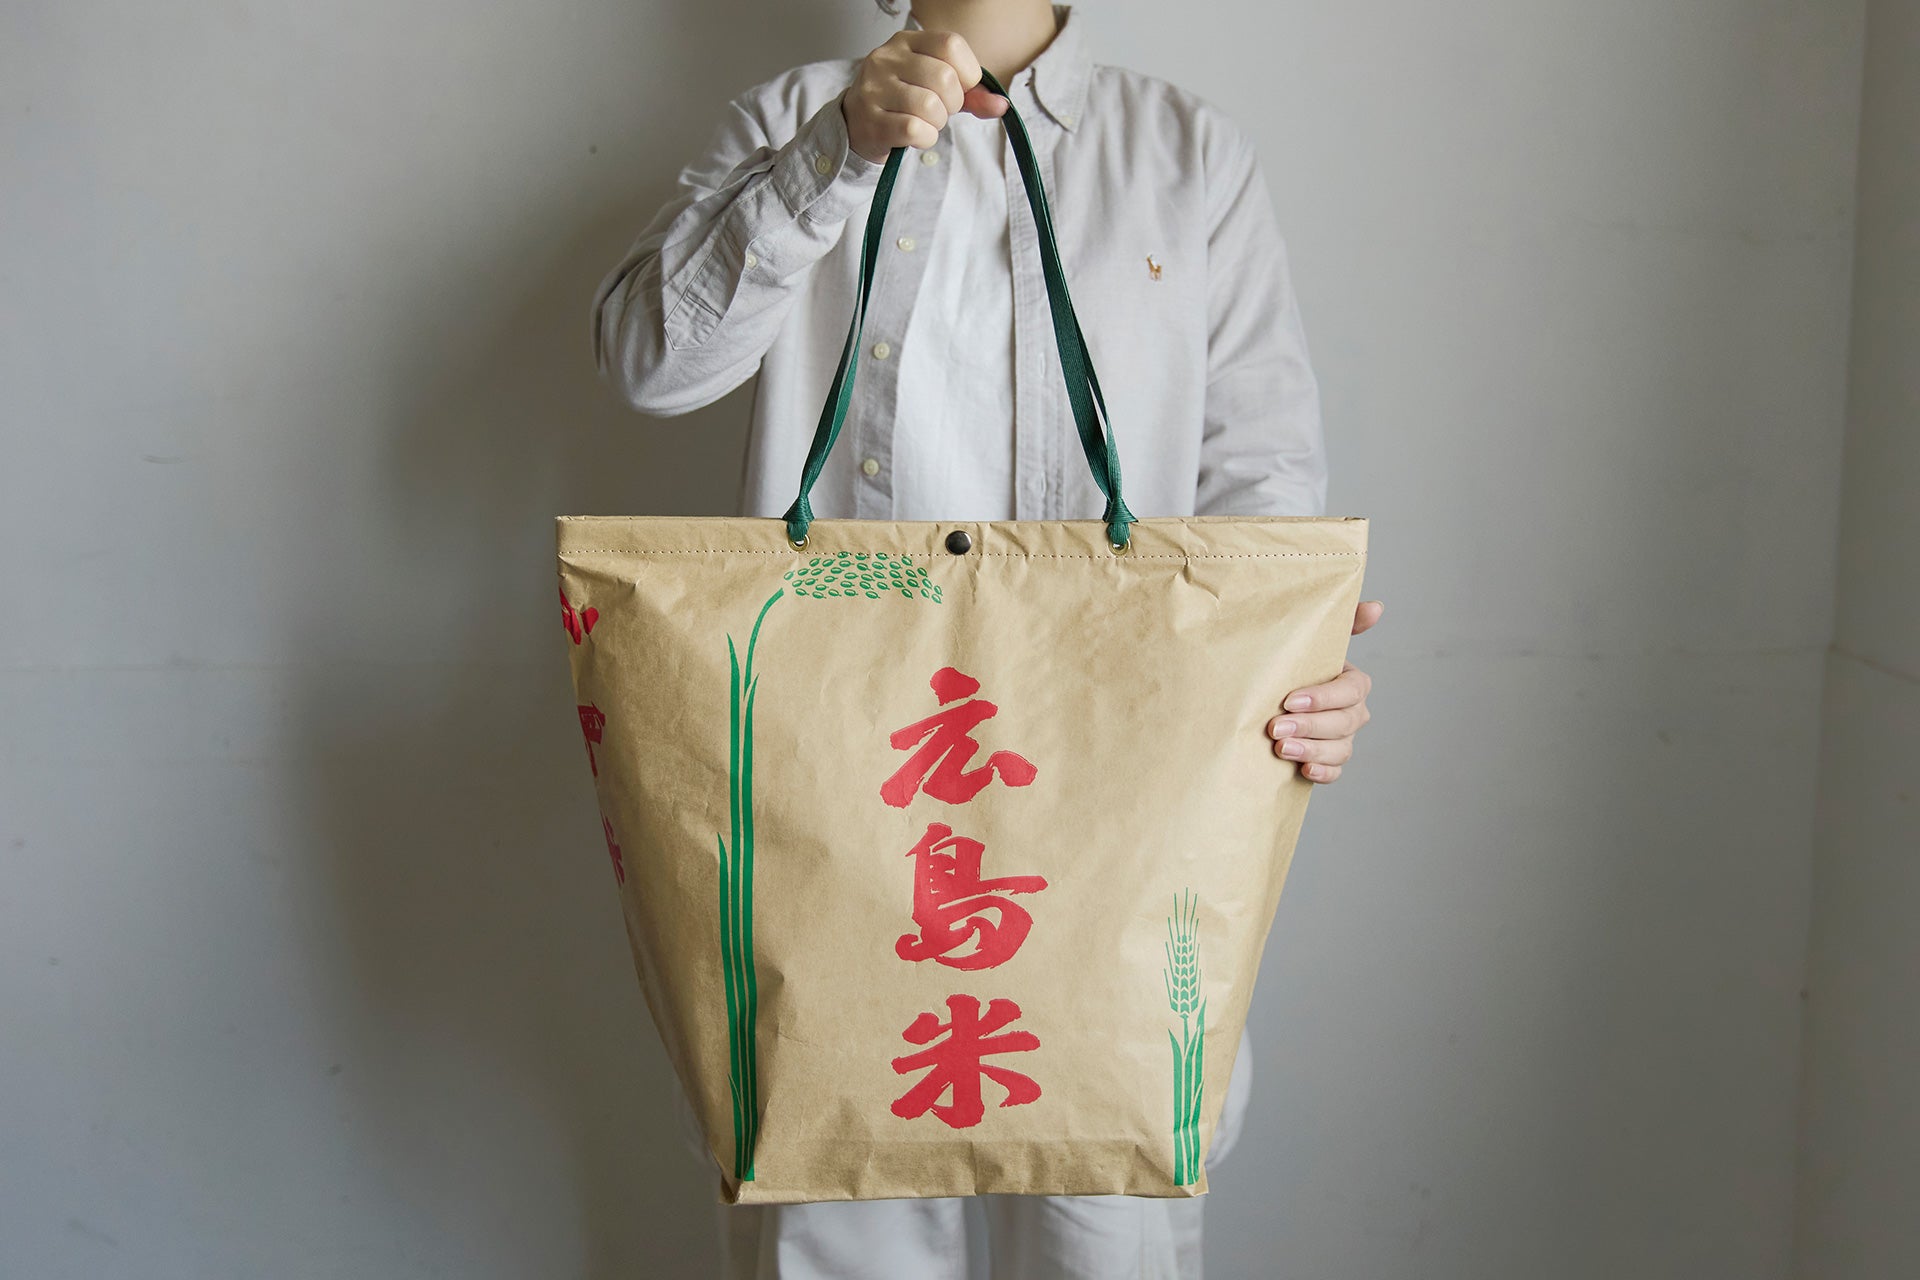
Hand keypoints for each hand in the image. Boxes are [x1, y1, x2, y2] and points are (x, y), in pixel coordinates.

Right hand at [841, 29, 1008, 163]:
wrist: (858, 125)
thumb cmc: (901, 102)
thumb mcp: (935, 87)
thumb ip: (970, 94)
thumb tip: (1001, 105)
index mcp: (906, 41)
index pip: (951, 45)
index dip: (967, 74)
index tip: (959, 89)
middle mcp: (887, 59)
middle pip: (944, 79)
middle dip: (953, 104)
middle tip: (939, 110)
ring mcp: (875, 89)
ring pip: (930, 106)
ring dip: (937, 123)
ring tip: (924, 122)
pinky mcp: (871, 120)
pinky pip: (915, 129)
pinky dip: (925, 138)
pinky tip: (915, 136)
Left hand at [1267, 600, 1382, 783]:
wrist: (1265, 701)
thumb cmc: (1292, 667)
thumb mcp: (1312, 641)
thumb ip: (1344, 623)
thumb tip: (1376, 607)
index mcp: (1352, 683)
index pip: (1351, 691)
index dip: (1324, 698)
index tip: (1290, 700)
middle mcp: (1352, 712)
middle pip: (1343, 723)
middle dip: (1310, 726)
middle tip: (1276, 727)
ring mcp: (1342, 740)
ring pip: (1339, 750)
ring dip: (1311, 751)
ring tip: (1281, 749)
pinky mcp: (1327, 762)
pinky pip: (1334, 773)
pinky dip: (1322, 773)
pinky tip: (1303, 771)